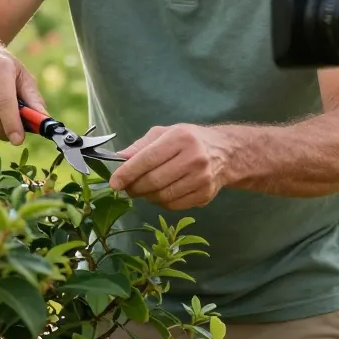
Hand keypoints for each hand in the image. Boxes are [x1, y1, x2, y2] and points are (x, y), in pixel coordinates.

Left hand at [108, 124, 231, 209]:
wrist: (225, 152)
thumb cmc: (189, 140)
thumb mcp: (165, 133)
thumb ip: (141, 146)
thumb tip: (119, 159)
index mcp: (181, 138)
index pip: (148, 158)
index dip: (127, 172)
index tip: (114, 183)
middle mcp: (194, 158)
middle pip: (154, 181)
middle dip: (134, 187)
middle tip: (127, 188)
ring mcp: (202, 178)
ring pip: (163, 196)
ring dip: (147, 196)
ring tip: (143, 190)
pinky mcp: (205, 195)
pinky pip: (174, 205)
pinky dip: (161, 202)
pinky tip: (160, 193)